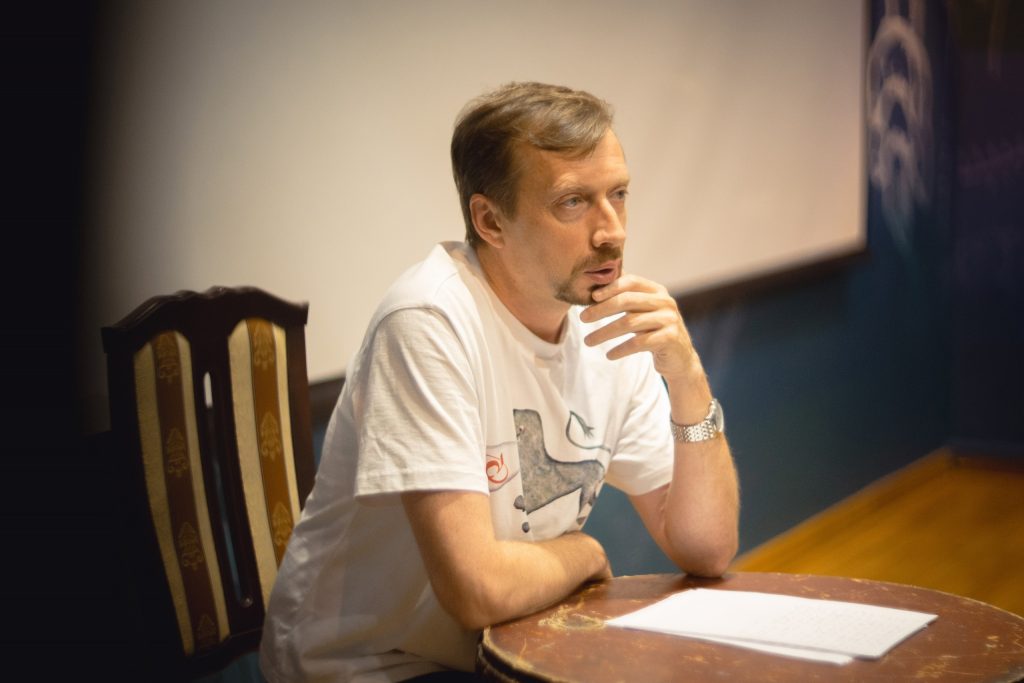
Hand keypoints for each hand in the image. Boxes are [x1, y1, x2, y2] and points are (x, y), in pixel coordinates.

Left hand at [579, 273, 702, 383]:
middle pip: (627, 300)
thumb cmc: (654, 332)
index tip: (590, 297)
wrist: (679, 359)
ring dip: (604, 332)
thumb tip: (596, 284)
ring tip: (588, 341)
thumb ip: (627, 297)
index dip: (609, 287)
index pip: (631, 282)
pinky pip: (638, 343)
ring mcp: (669, 320)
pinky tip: (609, 355)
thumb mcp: (643, 312)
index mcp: (657, 291)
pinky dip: (620, 349)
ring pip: (630, 323)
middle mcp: (665, 302)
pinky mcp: (670, 339)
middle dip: (601, 309)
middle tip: (582, 318)